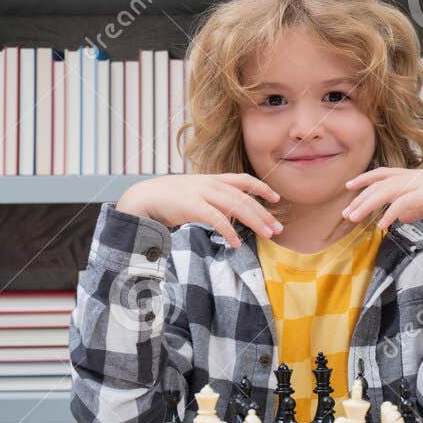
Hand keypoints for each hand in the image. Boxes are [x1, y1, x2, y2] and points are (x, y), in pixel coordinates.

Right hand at [115, 174, 282, 248]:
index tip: (276, 197)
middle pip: (244, 197)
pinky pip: (216, 219)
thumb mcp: (195, 194)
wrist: (144, 197)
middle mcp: (210, 184)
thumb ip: (213, 201)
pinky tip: (237, 243)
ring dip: (254, 221)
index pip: (243, 179)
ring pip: (236, 206)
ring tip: (267, 235)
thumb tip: (231, 216)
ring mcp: (201, 193)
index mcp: (212, 179)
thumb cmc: (170, 199)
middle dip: (264, 213)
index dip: (261, 187)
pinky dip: (229, 231)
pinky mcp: (191, 206)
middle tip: (278, 228)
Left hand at [340, 168, 422, 229]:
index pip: (382, 173)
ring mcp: (417, 184)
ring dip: (366, 205)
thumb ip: (413, 209)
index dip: (364, 178)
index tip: (349, 186)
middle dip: (360, 198)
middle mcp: (411, 177)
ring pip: (384, 192)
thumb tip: (400, 219)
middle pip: (378, 184)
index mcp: (411, 176)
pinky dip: (389, 214)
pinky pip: (401, 204)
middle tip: (345, 213)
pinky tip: (381, 225)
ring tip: (353, 219)